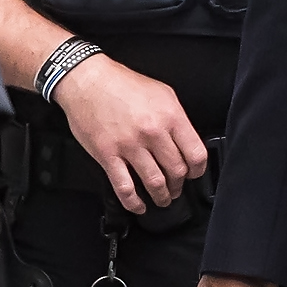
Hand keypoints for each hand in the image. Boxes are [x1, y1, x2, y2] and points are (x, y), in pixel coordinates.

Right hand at [52, 55, 208, 211]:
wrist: (88, 81)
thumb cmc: (122, 84)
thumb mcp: (162, 93)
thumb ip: (176, 118)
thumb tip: (186, 140)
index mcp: (170, 116)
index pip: (195, 154)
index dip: (198, 170)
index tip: (194, 174)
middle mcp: (153, 133)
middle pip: (177, 171)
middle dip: (179, 185)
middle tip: (177, 188)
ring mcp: (130, 146)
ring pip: (155, 183)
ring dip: (161, 196)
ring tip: (162, 199)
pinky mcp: (108, 156)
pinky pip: (124, 187)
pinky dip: (134, 202)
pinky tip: (139, 206)